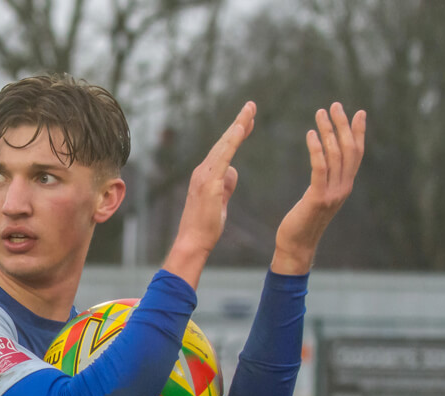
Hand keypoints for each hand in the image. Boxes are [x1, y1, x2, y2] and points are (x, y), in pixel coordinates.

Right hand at [164, 101, 255, 287]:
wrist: (192, 241)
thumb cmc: (205, 226)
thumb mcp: (220, 202)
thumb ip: (226, 186)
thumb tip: (233, 171)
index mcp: (206, 176)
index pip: (224, 150)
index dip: (236, 134)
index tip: (248, 121)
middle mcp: (202, 171)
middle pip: (224, 142)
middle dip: (238, 123)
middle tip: (252, 105)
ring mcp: (204, 176)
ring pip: (223, 145)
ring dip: (237, 126)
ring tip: (250, 111)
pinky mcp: (209, 183)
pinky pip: (223, 157)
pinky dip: (232, 141)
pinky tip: (240, 129)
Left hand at [272, 102, 366, 274]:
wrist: (296, 247)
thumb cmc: (301, 222)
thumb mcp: (318, 198)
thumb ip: (324, 182)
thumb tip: (325, 166)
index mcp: (345, 186)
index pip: (356, 154)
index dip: (359, 132)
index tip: (358, 112)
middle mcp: (344, 188)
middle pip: (349, 150)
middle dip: (343, 125)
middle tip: (334, 105)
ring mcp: (333, 194)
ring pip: (336, 155)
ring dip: (328, 131)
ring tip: (320, 113)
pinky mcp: (318, 198)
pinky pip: (320, 168)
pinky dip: (317, 149)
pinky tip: (310, 134)